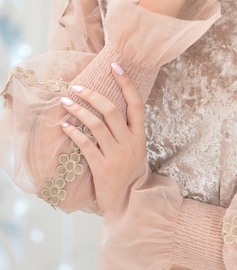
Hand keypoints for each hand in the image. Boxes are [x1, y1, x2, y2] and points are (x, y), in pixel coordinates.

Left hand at [60, 64, 145, 213]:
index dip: (126, 83)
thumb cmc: (129, 172)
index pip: (136, 103)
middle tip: (77, 87)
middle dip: (92, 95)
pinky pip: (86, 145)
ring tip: (65, 102)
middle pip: (111, 110)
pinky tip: (64, 125)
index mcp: (139, 135)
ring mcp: (116, 155)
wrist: (130, 202)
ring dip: (78, 111)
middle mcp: (130, 142)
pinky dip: (73, 132)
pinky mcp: (102, 167)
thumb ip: (125, 129)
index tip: (115, 66)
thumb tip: (106, 105)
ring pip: (96, 125)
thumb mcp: (134, 148)